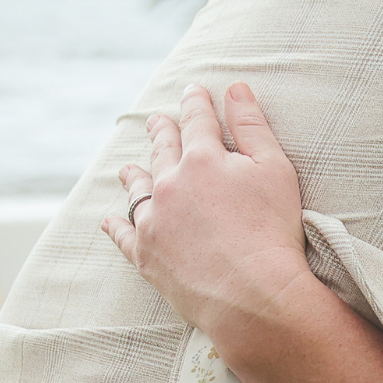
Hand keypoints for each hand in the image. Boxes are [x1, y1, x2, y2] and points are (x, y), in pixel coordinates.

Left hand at [104, 83, 317, 345]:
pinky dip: (115, 226)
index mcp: (202, 159)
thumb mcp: (275, 169)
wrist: (253, 293)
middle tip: (157, 120)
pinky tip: (108, 220)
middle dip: (162, 131)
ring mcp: (153, 220)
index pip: (198, 120)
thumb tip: (236, 88)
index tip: (194, 90)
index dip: (197, 103)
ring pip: (137, 189)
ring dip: (134, 175)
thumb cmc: (272, 230)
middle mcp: (169, 184)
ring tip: (127, 168)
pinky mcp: (146, 254)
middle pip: (163, 149)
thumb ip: (253, 126)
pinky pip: (123, 234)